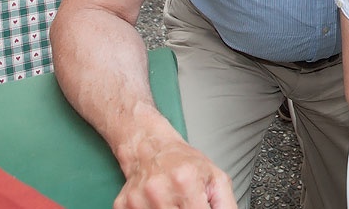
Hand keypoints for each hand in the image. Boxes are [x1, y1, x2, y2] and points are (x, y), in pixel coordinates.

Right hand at [113, 137, 234, 208]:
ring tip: (175, 203)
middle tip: (189, 203)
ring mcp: (138, 200)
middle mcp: (159, 190)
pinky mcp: (123, 205)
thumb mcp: (215, 178)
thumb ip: (226, 204)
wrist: (149, 146)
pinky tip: (158, 204)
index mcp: (185, 181)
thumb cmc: (183, 162)